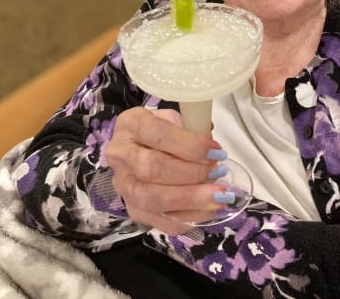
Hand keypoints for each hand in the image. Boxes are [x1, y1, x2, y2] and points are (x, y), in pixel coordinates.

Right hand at [106, 107, 228, 233]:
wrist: (143, 147)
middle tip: (218, 173)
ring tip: (218, 196)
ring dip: (191, 199)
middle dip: (191, 173)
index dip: (191, 146)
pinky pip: (159, 221)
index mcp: (131, 124)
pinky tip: (209, 209)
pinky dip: (189, 217)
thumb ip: (193, 130)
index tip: (216, 152)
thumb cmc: (165, 131)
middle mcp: (120, 154)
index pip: (158, 134)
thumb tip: (213, 152)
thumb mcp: (177, 119)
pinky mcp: (132, 209)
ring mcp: (123, 185)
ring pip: (152, 198)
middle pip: (152, 168)